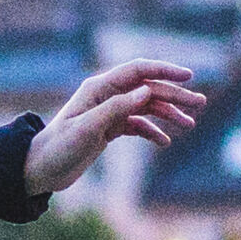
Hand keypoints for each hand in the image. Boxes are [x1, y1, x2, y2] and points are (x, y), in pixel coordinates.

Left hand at [21, 59, 203, 199]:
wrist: (40, 169)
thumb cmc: (59, 147)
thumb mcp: (87, 128)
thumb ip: (117, 108)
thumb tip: (147, 90)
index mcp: (99, 88)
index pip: (138, 71)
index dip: (164, 70)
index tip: (188, 77)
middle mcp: (106, 95)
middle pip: (147, 89)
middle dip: (174, 95)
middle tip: (200, 103)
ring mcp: (108, 112)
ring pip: (145, 107)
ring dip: (168, 114)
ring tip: (189, 124)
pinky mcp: (108, 129)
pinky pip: (137, 125)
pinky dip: (152, 131)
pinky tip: (164, 141)